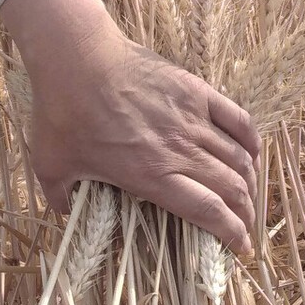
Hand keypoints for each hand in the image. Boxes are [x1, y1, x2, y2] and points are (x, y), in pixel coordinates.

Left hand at [0, 0, 260, 254]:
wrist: (77, 57)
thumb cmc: (62, 112)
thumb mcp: (51, 166)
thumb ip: (61, 198)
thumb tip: (65, 214)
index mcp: (151, 176)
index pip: (209, 211)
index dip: (231, 233)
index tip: (240, 247)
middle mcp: (180, 151)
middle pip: (231, 188)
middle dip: (245, 213)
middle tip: (245, 225)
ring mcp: (192, 120)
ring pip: (239, 158)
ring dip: (250, 182)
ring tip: (249, 195)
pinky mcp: (196, 92)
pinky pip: (238, 119)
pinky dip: (252, 141)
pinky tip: (254, 153)